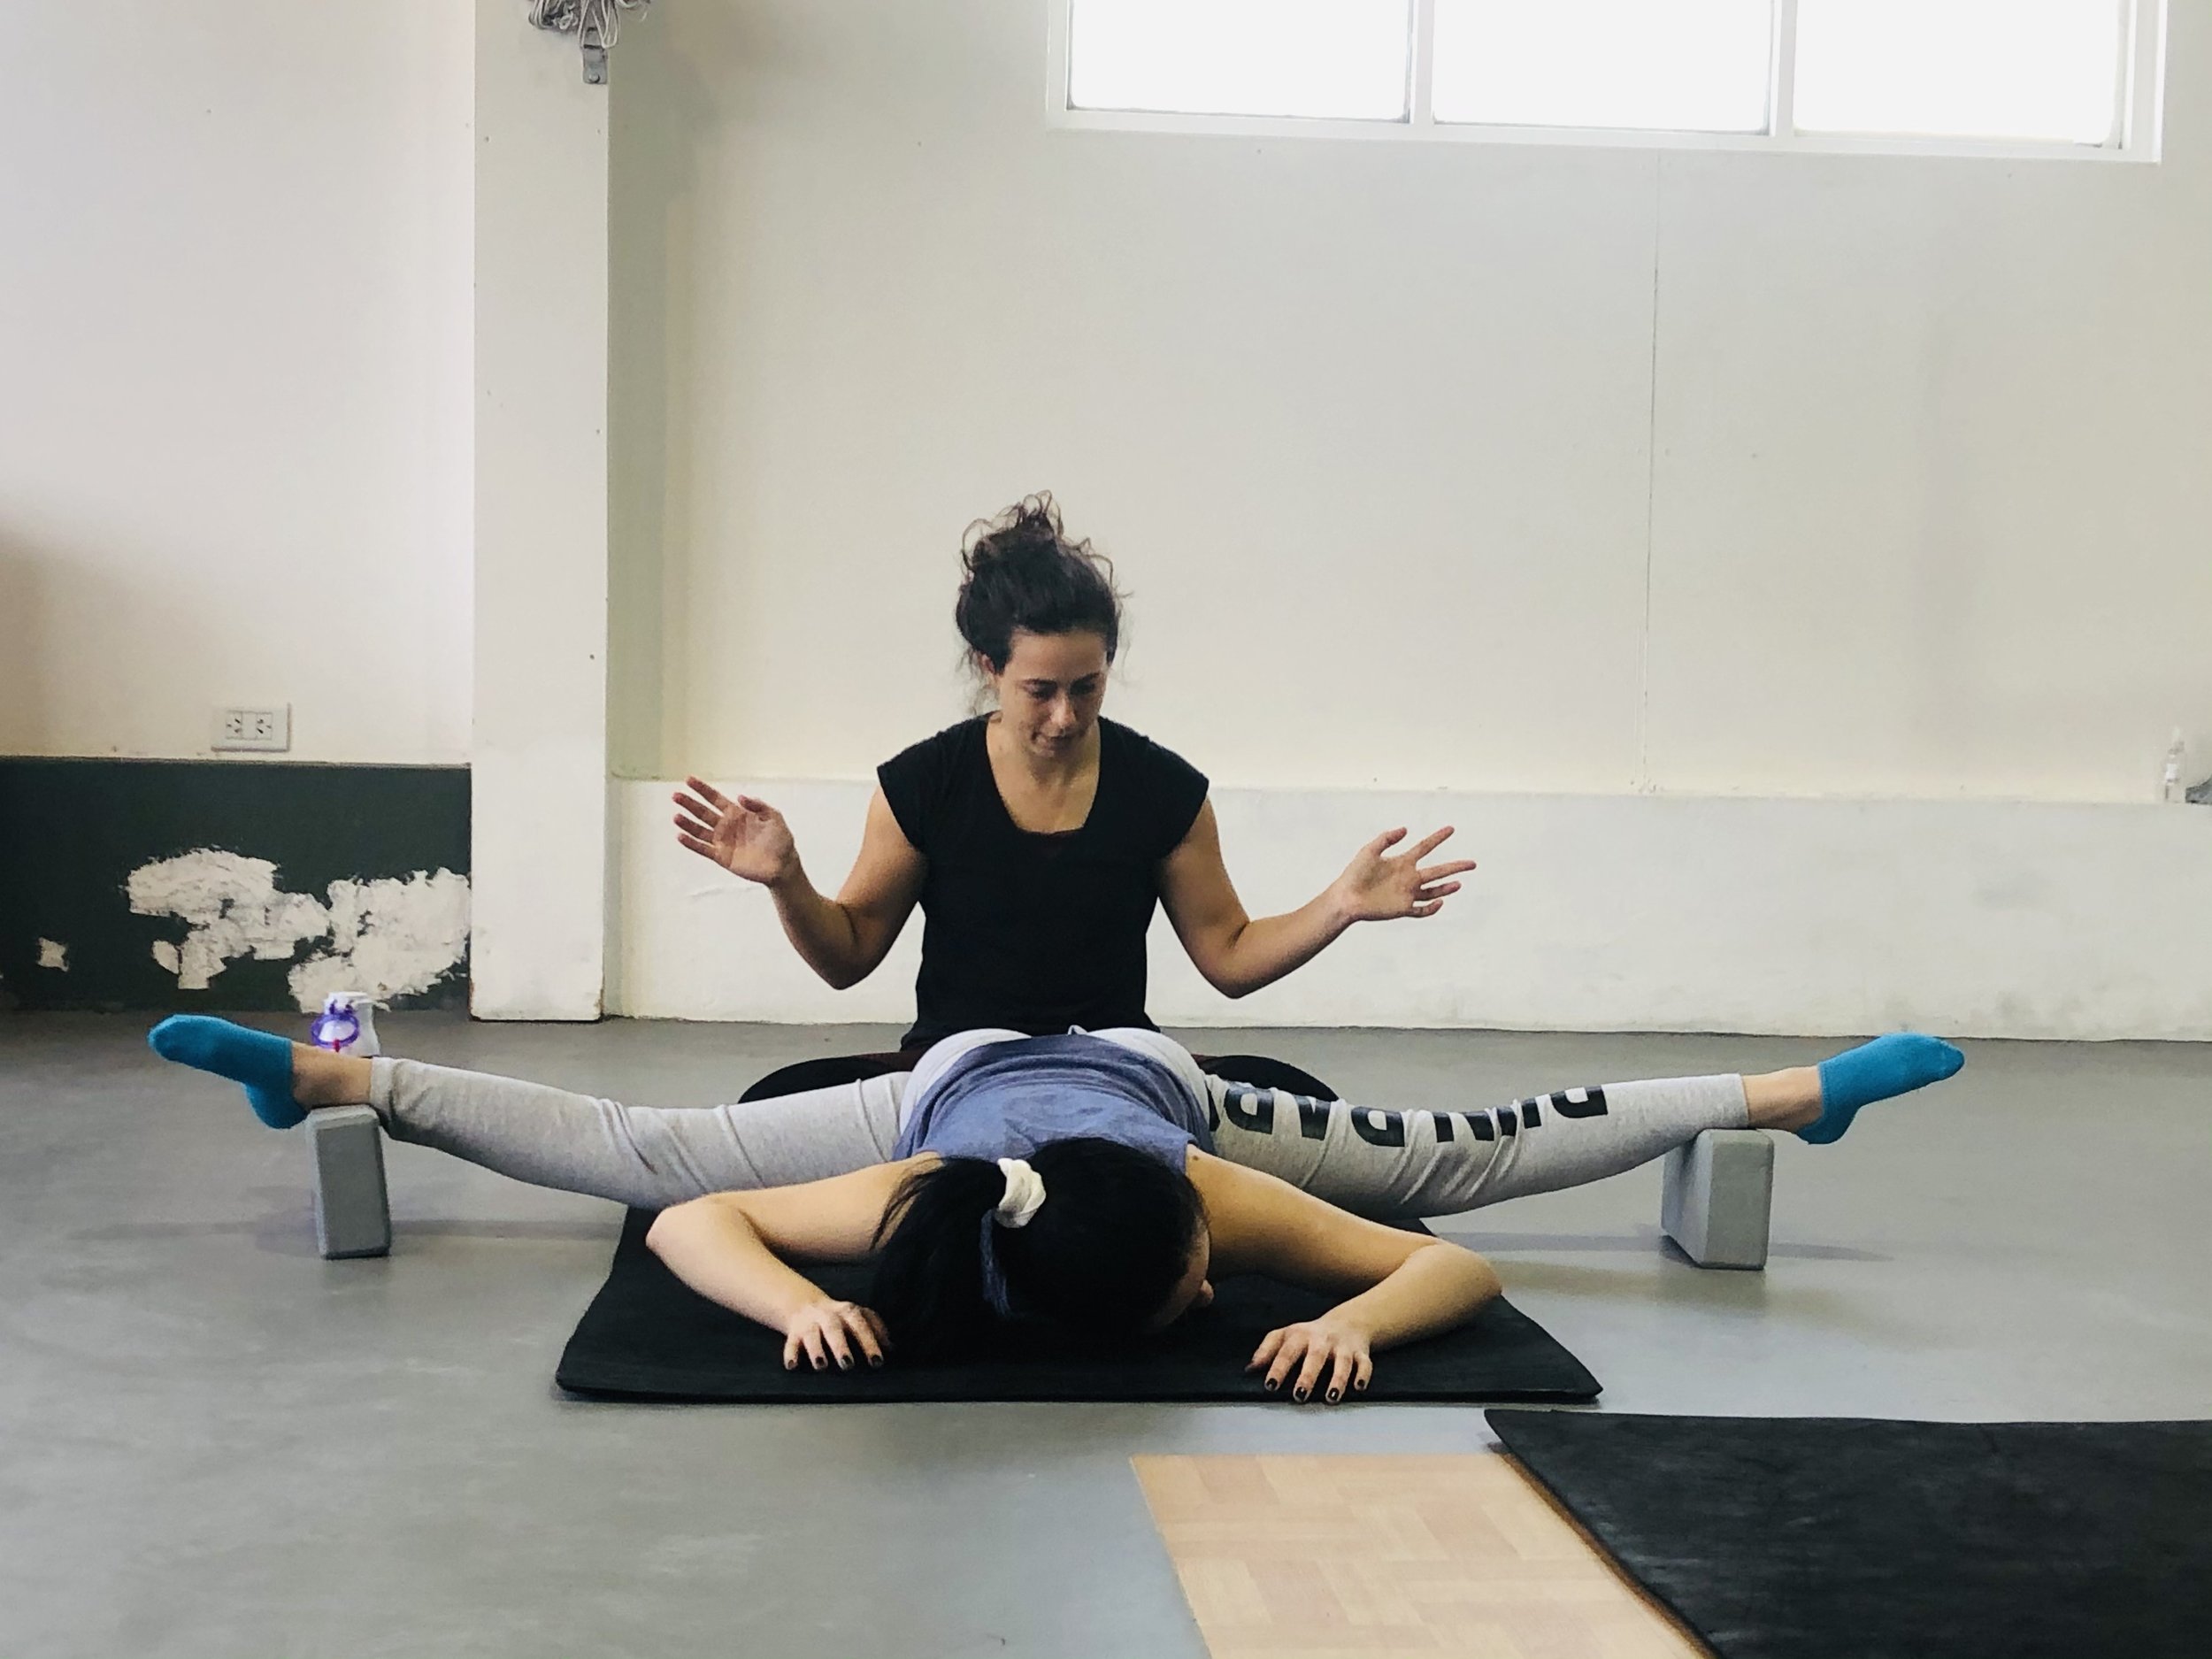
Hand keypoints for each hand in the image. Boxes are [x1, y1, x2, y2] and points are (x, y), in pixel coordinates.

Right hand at [674, 777, 799, 886]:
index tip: (689, 780)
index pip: (715, 799)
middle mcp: (727, 826)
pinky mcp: (722, 857)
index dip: (703, 790)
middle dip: (689, 804)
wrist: (782, 865)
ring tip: (676, 816)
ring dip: (687, 823)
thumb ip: (758, 805)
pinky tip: (680, 836)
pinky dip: (691, 843)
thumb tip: (740, 797)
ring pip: (700, 830)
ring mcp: (723, 841)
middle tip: (676, 796)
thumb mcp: (774, 817)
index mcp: (737, 813)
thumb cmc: (780, 840)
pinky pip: (703, 849)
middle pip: (703, 813)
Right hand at [782, 1299, 889, 1372]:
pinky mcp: (793, 1333)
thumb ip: (875, 1328)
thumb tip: (892, 1347)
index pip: (861, 1324)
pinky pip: (790, 1343)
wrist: (804, 1305)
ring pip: (812, 1335)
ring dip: (816, 1350)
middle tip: (847, 1364)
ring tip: (821, 1365)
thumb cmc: (838, 1317)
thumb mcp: (858, 1317)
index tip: (876, 1361)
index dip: (869, 1342)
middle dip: (840, 1346)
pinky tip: (793, 1365)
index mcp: (847, 1312)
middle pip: (834, 1329)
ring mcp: (810, 1324)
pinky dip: (791, 1354)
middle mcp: (828, 1317)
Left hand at [1249, 1316, 1373, 1403]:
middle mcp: (1322, 1341)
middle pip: (1315, 1357)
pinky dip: (1363, 1375)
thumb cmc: (1311, 1335)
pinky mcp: (1361, 1353)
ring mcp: (1343, 1347)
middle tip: (1299, 1394)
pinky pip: (1365, 1364)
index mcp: (1301, 1336)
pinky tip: (1358, 1388)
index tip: (1270, 1384)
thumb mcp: (1287, 1336)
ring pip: (1343, 1362)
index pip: (1287, 1352)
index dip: (1278, 1368)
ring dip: (1338, 1379)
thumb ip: (1267, 1350)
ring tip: (1331, 1398)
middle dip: (1308, 1375)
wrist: (1348, 1322)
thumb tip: (1249, 1369)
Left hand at [1330, 826, 1475, 923]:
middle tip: (1472, 863)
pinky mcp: (1402, 908)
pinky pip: (1421, 910)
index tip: (1451, 829)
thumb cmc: (1354, 873)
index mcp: (1402, 862)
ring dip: (1447, 888)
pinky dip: (1432, 908)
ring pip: (1433, 891)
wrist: (1345, 898)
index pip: (1425, 847)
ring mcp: (1407, 893)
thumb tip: (1406, 829)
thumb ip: (1386, 838)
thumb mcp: (1369, 850)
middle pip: (1437, 871)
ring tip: (1459, 883)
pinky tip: (1440, 901)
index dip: (1438, 838)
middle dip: (1455, 867)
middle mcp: (1408, 877)